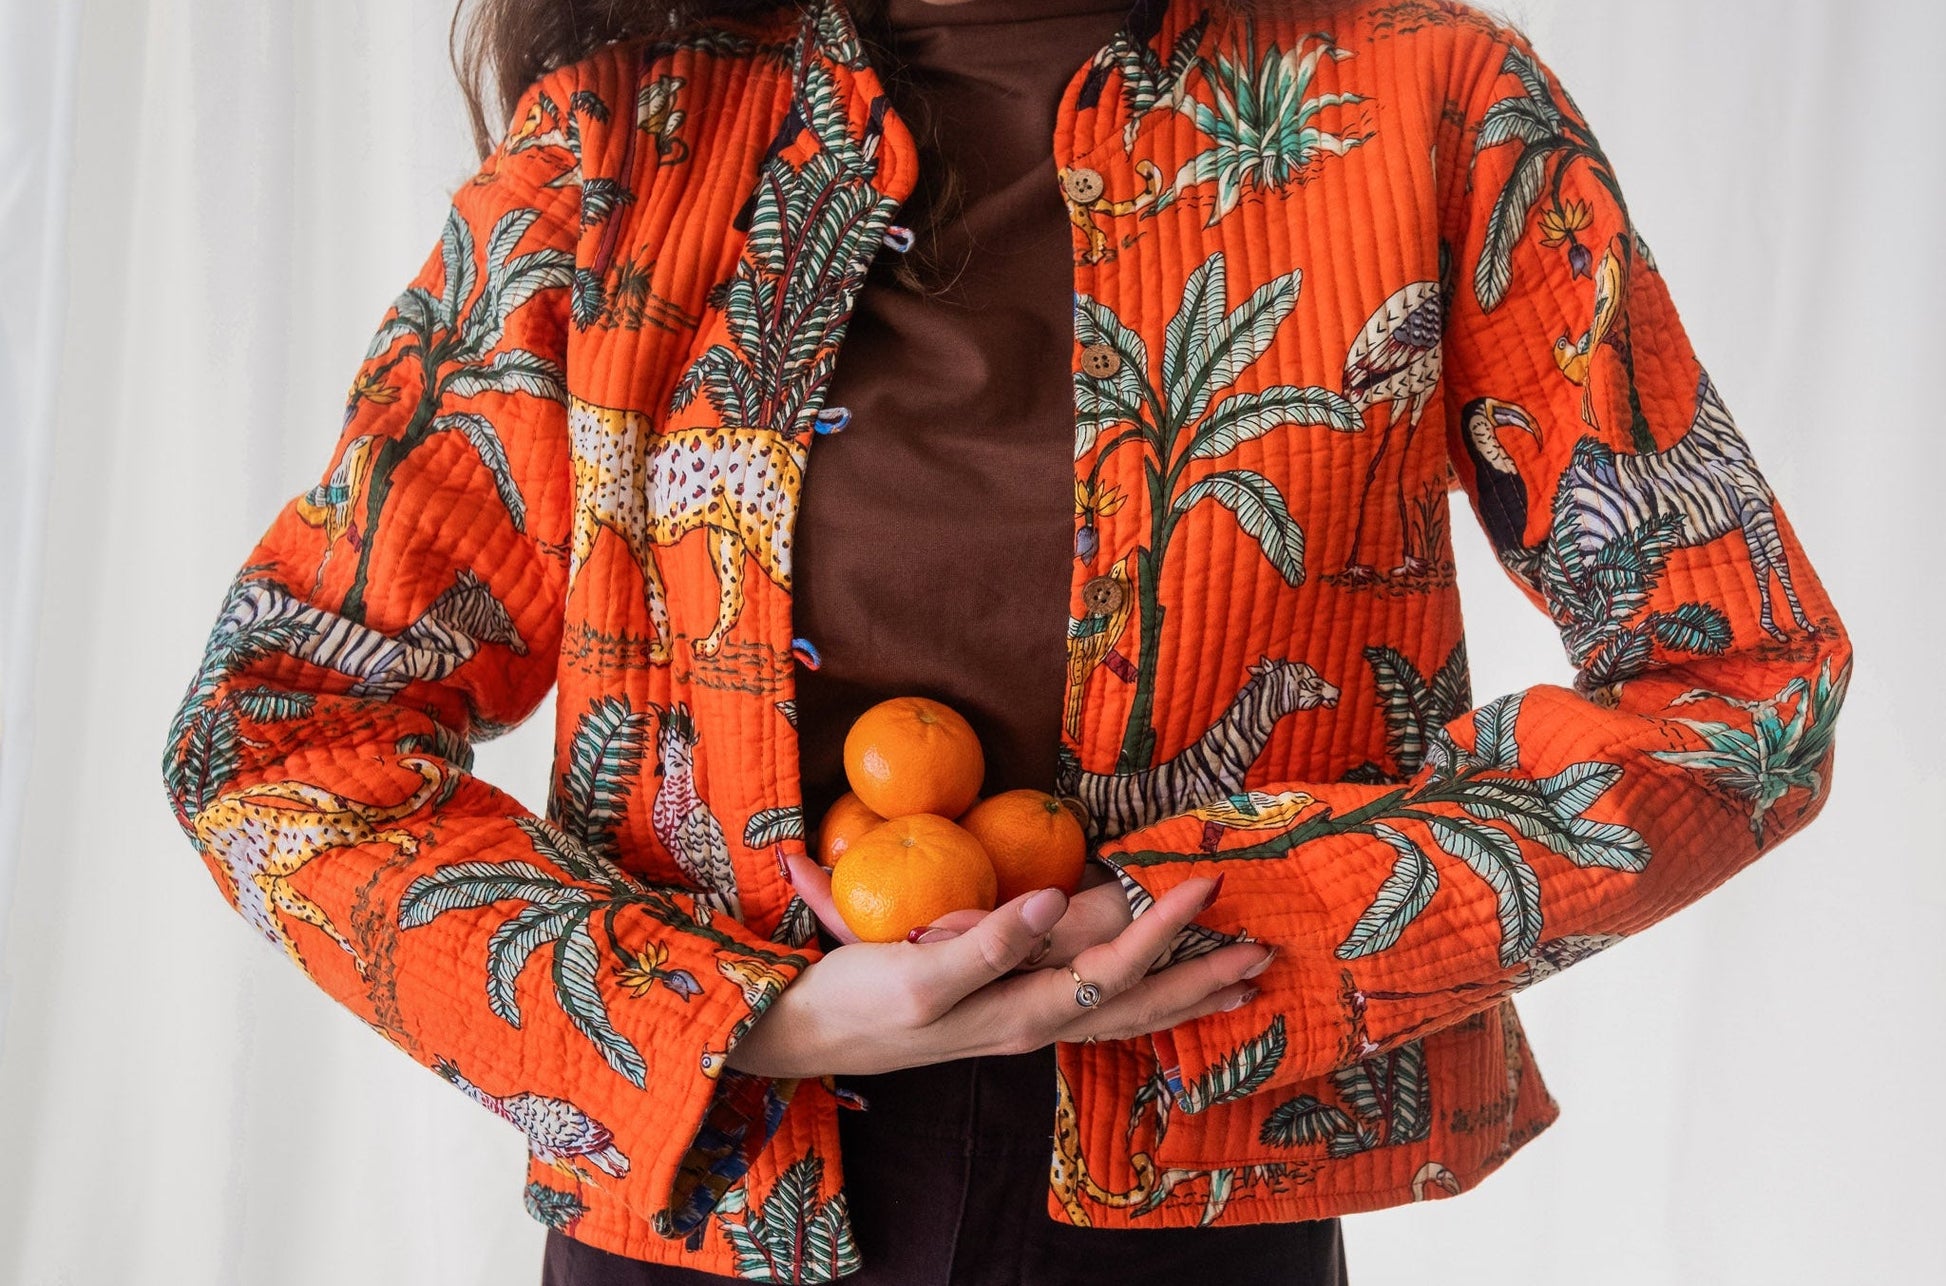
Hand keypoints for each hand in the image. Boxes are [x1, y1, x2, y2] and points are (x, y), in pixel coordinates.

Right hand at [723, 873, 1273, 1078]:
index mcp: (1020, 1006)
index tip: (1206, 884)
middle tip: (1263, 952)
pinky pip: (1093, 1013)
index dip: (1165, 924)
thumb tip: (1053, 902)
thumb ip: (989, 940)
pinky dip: (1139, 1007)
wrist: (804, 1032)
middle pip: (1138, 1002)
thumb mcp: (918, 970)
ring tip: (1240, 984)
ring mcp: (1022, 1021)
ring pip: (1122, 1014)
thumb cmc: (857, 997)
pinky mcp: (1004, 1015)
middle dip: (1201, 976)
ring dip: (1183, 996)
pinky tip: (1158, 1003)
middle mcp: (1033, 1020)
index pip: (1114, 964)